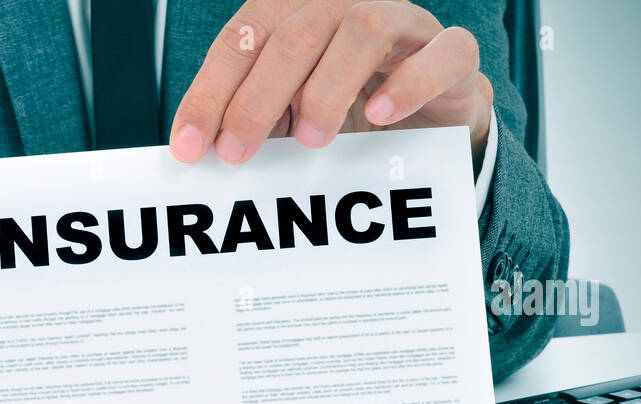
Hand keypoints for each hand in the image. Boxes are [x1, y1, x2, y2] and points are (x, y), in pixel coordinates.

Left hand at [170, 0, 492, 163]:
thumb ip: (245, 120)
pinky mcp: (451, 53)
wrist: (428, 115)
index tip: (190, 147)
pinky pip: (441, 53)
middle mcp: (345, 5)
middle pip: (294, 36)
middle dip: (257, 98)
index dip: (210, 92)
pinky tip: (381, 115)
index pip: (242, 40)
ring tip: (309, 140)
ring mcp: (402, 23)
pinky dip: (410, 83)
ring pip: (362, 31)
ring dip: (326, 90)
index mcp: (295, 12)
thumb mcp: (284, 115)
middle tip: (238, 151)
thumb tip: (193, 151)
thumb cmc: (345, 109)